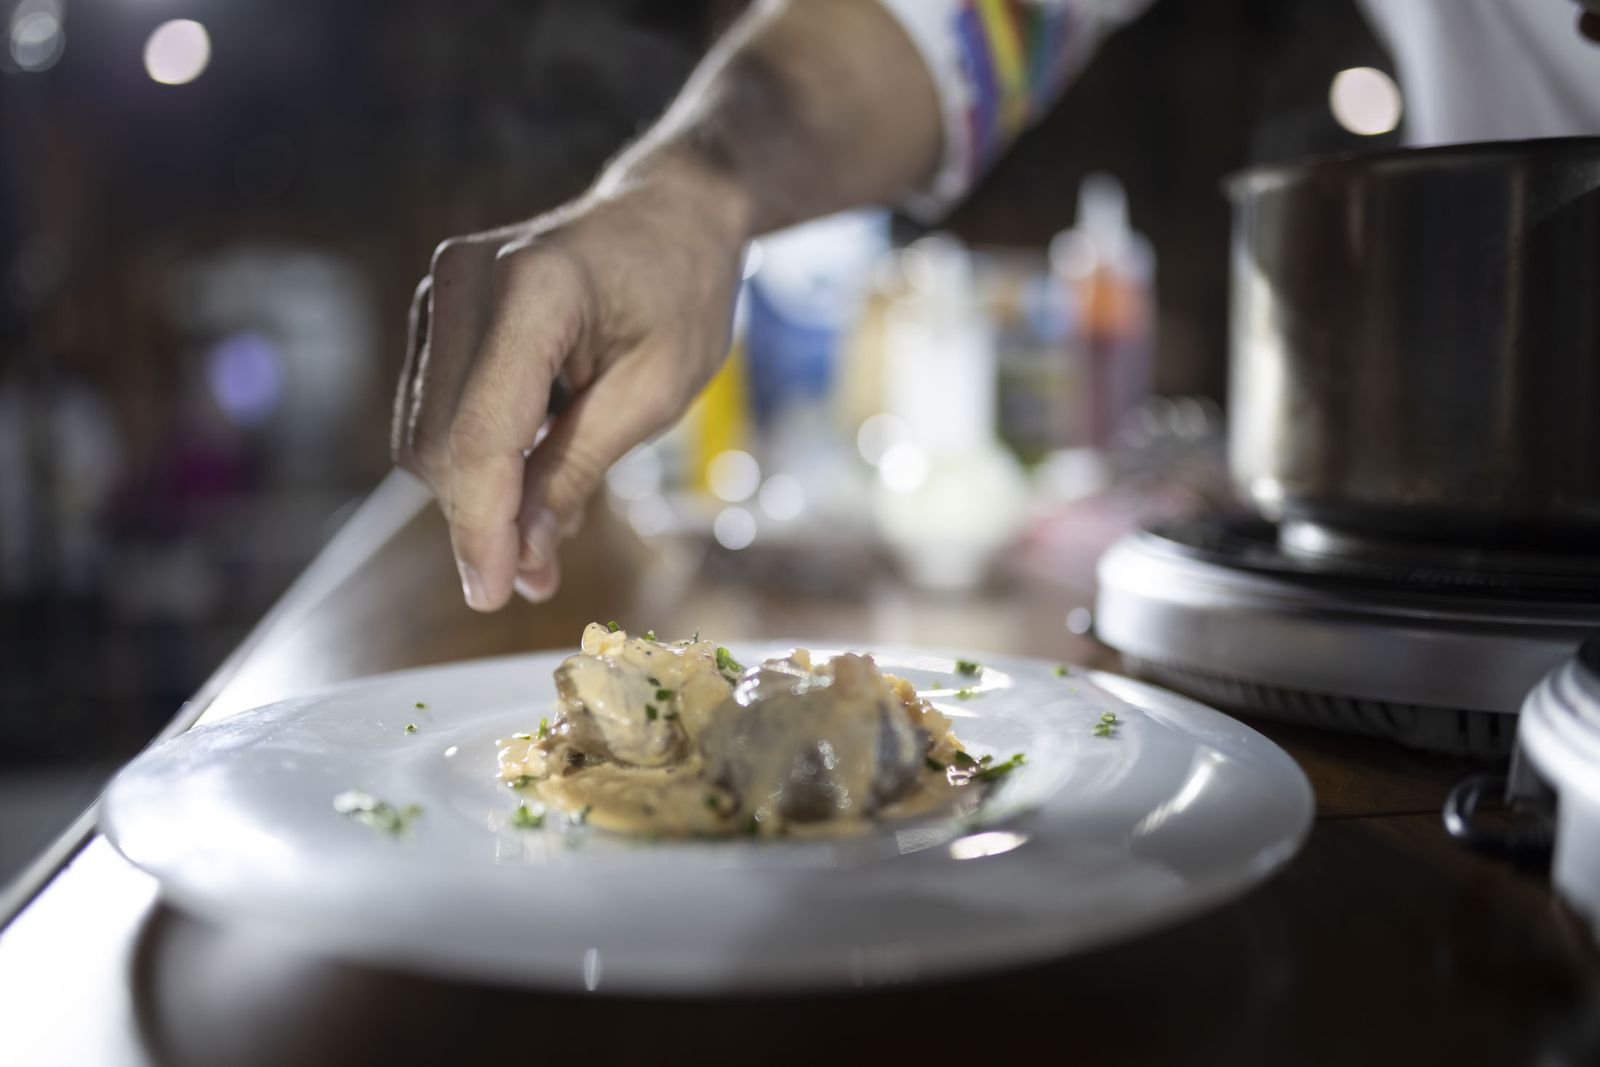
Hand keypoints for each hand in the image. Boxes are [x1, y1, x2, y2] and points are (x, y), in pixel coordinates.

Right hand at [393, 170, 745, 609]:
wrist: (669, 216)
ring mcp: (441, 290)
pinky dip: (473, 460)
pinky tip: (530, 470)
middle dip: (481, 522)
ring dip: (475, 496)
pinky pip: (431, 413)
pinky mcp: (436, 311)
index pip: (479, 436)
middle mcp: (466, 281)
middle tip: (540, 576)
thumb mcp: (655, 392)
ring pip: (423, 437)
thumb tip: (522, 556)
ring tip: (550, 522)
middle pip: (438, 444)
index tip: (494, 594)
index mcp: (533, 290)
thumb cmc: (681, 295)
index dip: (481, 527)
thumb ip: (578, 469)